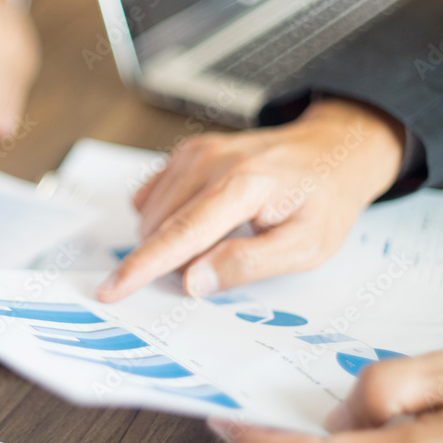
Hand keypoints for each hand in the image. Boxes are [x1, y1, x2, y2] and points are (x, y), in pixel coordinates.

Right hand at [97, 98, 405, 301]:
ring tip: (220, 240)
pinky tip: (198, 220)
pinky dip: (164, 217)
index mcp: (245, 186)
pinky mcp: (189, 151)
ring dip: (168, 241)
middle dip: (169, 261)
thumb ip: (249, 264)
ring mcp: (198, 152)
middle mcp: (214, 162)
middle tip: (217, 266)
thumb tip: (193, 281)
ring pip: (151, 213)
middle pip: (159, 227)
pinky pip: (153, 194)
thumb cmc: (323, 202)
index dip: (142, 267)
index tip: (110, 291)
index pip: (180, 235)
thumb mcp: (306, 247)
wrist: (332, 151)